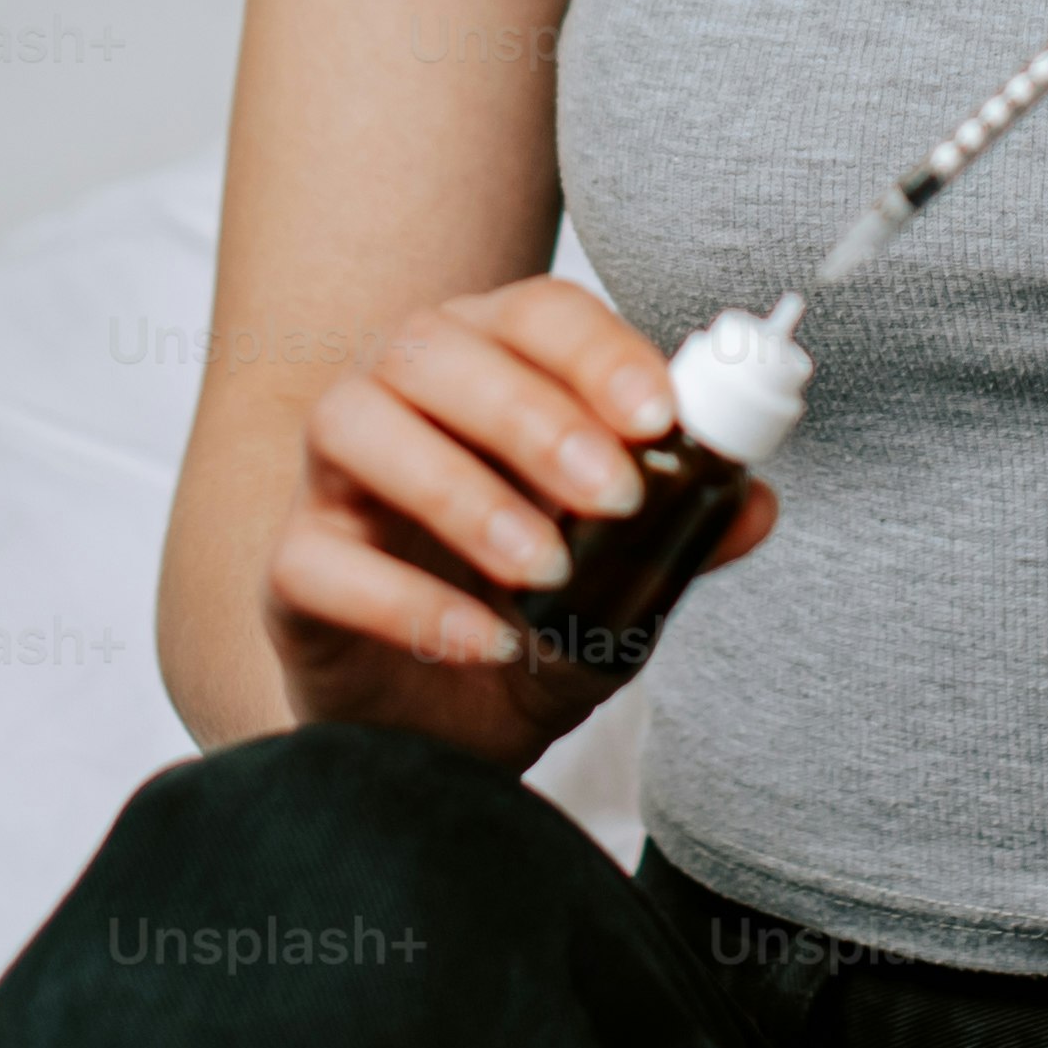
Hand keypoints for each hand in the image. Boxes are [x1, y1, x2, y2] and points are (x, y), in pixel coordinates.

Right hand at [261, 275, 780, 759]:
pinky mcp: (289, 571)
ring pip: (353, 423)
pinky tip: (481, 642)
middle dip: (531, 415)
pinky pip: (316, 557)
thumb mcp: (619, 587)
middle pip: (432, 349)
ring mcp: (328, 480)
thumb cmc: (524, 621)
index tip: (660, 418)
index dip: (595, 352)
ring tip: (544, 570)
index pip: (532, 314)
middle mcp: (394, 397)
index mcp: (484, 366)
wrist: (434, 733)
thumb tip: (758, 504)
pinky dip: (403, 598)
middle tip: (613, 498)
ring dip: (460, 490)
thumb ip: (678, 538)